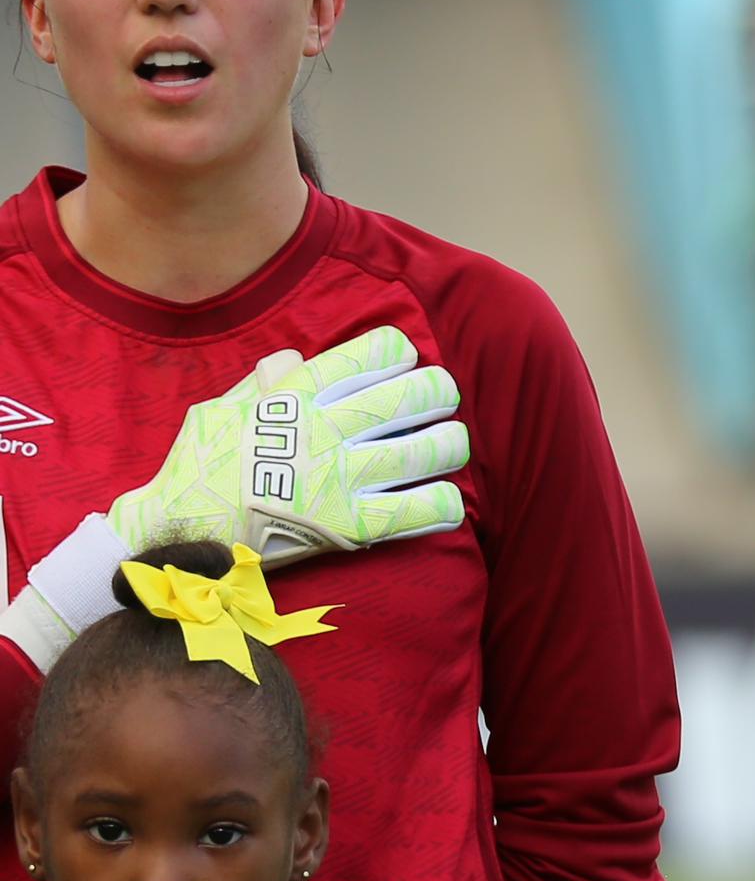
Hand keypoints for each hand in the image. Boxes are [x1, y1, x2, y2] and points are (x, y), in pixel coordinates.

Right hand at [113, 325, 467, 567]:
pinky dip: (442, 505)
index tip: (404, 359)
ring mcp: (336, 480)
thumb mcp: (220, 408)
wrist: (176, 529)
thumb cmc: (197, 466)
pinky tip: (447, 501)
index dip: (397, 352)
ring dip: (450, 444)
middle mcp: (321, 432)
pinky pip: (415, 513)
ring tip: (452, 442)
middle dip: (438, 391)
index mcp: (293, 397)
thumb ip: (264, 384)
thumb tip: (295, 360)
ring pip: (423, 451)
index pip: (367, 355)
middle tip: (443, 397)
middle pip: (408, 397)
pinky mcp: (346, 527)